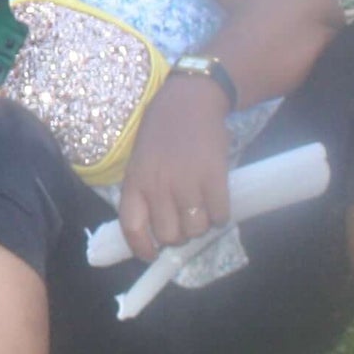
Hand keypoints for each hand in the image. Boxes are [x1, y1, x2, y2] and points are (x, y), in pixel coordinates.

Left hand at [114, 74, 232, 263]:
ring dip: (201, 226)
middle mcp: (157, 185)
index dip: (141, 248)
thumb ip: (143, 192)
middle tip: (185, 223)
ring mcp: (186, 181)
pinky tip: (218, 203)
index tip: (152, 254)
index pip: (132, 228)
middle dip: (179, 235)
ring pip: (196, 229)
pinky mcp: (214, 177)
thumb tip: (152, 230)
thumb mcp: (141, 161)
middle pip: (169, 235)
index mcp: (135, 181)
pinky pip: (219, 214)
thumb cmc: (162, 131)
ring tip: (202, 210)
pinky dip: (221, 215)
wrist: (190, 100)